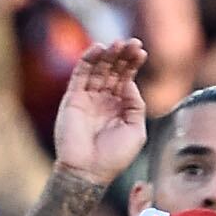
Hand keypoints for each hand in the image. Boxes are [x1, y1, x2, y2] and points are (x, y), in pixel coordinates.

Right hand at [49, 38, 146, 180]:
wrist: (88, 172)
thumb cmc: (114, 157)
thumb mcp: (136, 130)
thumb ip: (135, 104)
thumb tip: (129, 82)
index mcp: (120, 107)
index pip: (126, 78)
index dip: (133, 64)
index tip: (141, 51)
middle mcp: (104, 100)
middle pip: (113, 70)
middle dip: (122, 56)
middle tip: (132, 42)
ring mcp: (88, 98)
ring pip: (98, 69)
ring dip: (107, 55)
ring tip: (117, 43)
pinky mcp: (73, 99)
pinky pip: (80, 75)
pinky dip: (87, 60)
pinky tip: (97, 48)